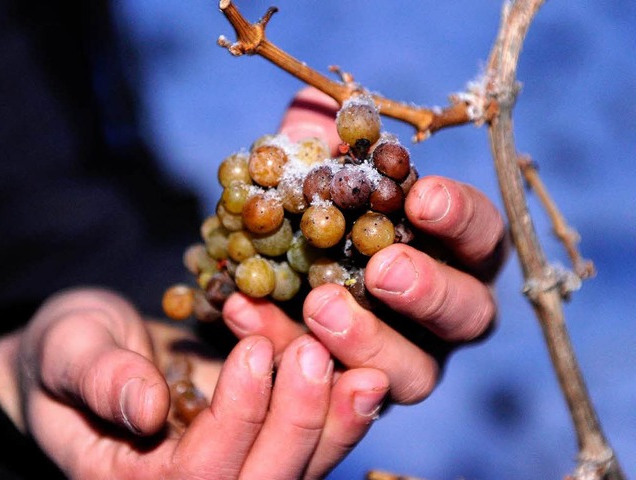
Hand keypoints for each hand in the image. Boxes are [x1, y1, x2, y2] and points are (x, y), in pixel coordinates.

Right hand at [0, 287, 387, 478]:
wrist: (96, 347)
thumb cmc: (71, 349)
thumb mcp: (67, 352)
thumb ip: (98, 379)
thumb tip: (144, 407)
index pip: (196, 474)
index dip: (234, 416)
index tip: (255, 347)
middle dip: (294, 423)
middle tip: (314, 355)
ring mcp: (236, 467)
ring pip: (297, 472)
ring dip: (335, 425)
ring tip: (366, 374)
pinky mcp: (264, 441)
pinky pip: (312, 446)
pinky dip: (341, 416)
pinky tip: (367, 378)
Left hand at [222, 87, 508, 403]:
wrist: (259, 278)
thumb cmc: (305, 213)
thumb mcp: (308, 170)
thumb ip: (319, 139)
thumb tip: (317, 102)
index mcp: (451, 253)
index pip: (481, 235)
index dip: (460, 217)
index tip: (421, 197)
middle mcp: (442, 314)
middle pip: (469, 314)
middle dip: (430, 291)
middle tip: (383, 269)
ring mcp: (404, 361)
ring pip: (417, 373)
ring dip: (371, 341)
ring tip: (318, 306)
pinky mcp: (354, 395)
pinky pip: (338, 392)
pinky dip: (291, 351)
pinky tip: (245, 312)